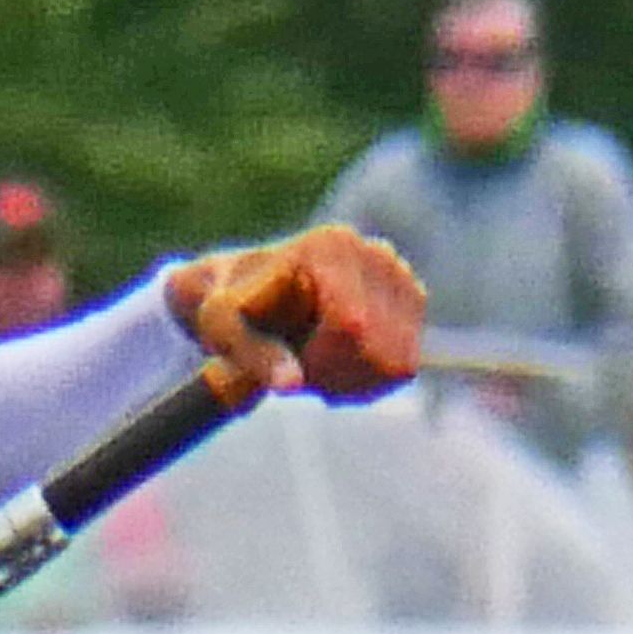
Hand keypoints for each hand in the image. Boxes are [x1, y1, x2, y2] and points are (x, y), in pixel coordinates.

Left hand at [163, 226, 424, 403]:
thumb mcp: (223, 329)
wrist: (247, 292)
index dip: (320, 362)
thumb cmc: (230, 307)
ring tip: (311, 363)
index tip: (285, 368)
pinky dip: (367, 379)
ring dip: (350, 380)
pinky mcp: (410, 300)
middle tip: (296, 368)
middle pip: (379, 349)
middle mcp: (374, 254)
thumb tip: (290, 385)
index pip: (351, 326)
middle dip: (335, 374)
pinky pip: (405, 364)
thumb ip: (255, 355)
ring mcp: (399, 275)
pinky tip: (335, 364)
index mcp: (331, 249)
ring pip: (397, 363)